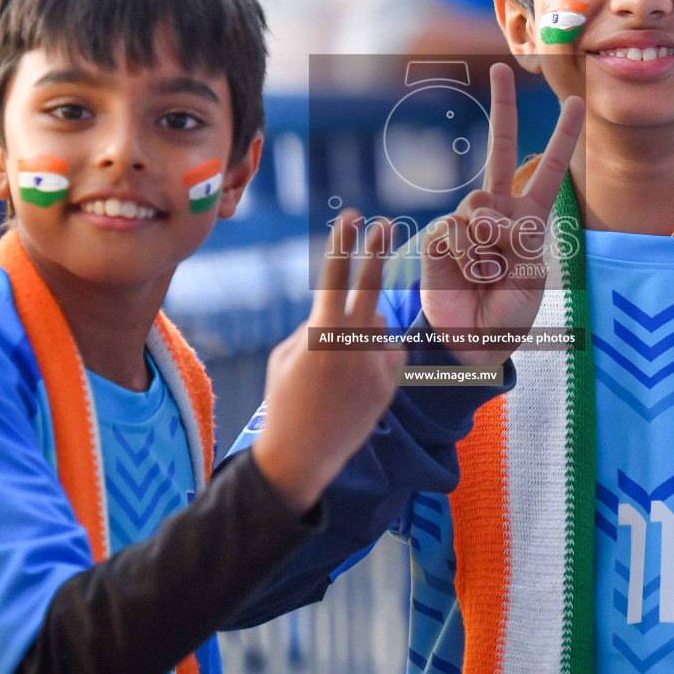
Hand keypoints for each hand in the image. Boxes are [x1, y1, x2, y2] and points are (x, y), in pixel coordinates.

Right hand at [252, 213, 404, 513]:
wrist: (302, 456)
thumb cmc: (284, 401)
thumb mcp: (287, 356)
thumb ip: (315, 326)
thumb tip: (340, 311)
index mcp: (321, 333)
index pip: (333, 276)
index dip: (341, 244)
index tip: (349, 217)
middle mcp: (352, 344)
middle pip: (370, 287)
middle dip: (376, 252)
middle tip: (386, 223)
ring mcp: (375, 364)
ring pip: (376, 326)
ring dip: (362, 331)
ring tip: (338, 369)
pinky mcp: (390, 384)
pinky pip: (387, 353)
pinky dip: (375, 356)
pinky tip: (355, 382)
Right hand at [418, 61, 584, 368]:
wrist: (473, 341)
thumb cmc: (509, 313)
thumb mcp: (531, 275)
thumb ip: (515, 237)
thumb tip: (483, 214)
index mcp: (529, 218)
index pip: (547, 170)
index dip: (561, 138)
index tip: (574, 103)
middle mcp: (498, 211)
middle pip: (499, 150)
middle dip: (502, 108)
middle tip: (502, 68)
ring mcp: (467, 221)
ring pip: (479, 203)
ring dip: (490, 242)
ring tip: (490, 273)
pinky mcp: (441, 236)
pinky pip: (457, 228)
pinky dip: (468, 255)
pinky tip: (469, 276)